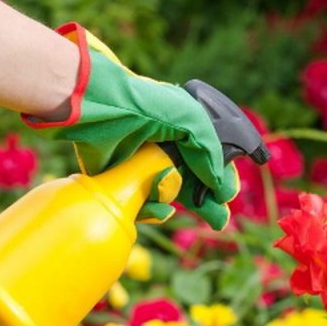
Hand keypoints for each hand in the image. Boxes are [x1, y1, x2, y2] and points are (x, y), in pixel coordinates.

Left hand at [22, 23, 237, 228]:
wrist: (98, 109)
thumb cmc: (144, 106)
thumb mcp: (190, 119)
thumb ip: (211, 150)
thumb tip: (219, 183)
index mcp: (182, 131)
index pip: (208, 160)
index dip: (220, 178)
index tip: (228, 193)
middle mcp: (163, 149)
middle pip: (192, 183)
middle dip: (208, 202)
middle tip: (219, 219)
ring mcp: (142, 167)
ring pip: (168, 197)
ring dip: (178, 204)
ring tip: (183, 208)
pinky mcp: (121, 182)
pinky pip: (142, 205)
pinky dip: (153, 209)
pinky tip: (159, 206)